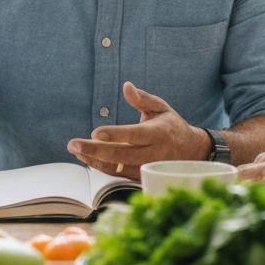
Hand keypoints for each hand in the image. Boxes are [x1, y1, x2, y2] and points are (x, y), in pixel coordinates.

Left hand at [66, 81, 208, 180]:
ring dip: (94, 160)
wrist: (191, 152)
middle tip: (73, 144)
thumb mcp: (161, 107)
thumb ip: (142, 98)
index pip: (134, 135)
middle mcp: (153, 153)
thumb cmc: (171, 126)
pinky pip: (119, 174)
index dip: (115, 135)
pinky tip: (87, 158)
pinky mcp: (142, 177)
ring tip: (76, 151)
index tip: (95, 132)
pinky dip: (102, 167)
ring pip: (118, 168)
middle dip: (95, 150)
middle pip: (121, 155)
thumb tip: (126, 86)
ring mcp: (147, 168)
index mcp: (159, 133)